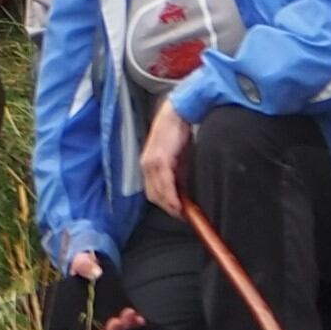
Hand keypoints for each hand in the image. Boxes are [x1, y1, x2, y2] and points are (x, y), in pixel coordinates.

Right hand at [69, 248, 146, 329]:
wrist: (95, 262)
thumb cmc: (83, 265)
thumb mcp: (80, 261)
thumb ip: (84, 266)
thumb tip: (96, 273)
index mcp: (75, 312)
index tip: (103, 327)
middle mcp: (89, 320)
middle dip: (112, 329)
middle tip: (120, 321)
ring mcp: (104, 318)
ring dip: (124, 326)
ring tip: (132, 316)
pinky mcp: (116, 314)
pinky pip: (125, 322)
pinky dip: (133, 322)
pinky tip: (139, 319)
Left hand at [138, 99, 192, 214]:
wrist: (178, 113)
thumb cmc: (178, 134)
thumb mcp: (177, 159)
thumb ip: (177, 175)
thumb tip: (182, 194)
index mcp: (148, 165)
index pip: (153, 192)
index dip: (165, 205)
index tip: (178, 213)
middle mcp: (146, 165)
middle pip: (154, 196)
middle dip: (168, 209)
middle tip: (183, 215)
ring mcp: (151, 163)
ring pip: (158, 193)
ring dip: (171, 206)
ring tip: (184, 213)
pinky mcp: (160, 160)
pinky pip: (165, 184)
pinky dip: (172, 197)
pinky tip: (180, 205)